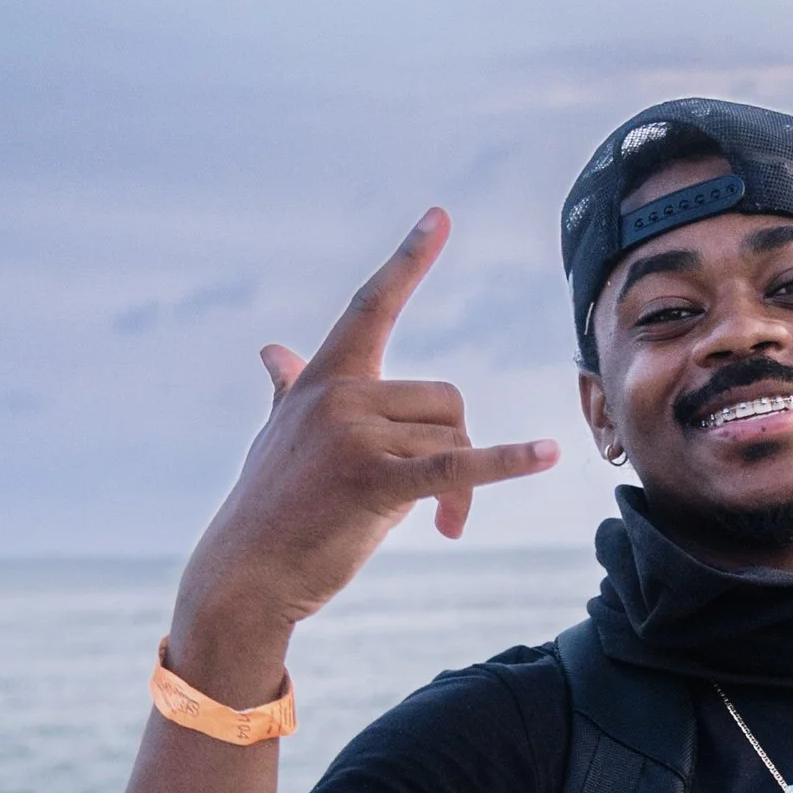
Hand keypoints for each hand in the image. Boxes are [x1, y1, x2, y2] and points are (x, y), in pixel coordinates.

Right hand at [168, 212, 557, 697]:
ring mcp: (353, 435)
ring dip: (463, 492)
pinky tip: (548, 454)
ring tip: (444, 527)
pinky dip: (506, 463)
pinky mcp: (372, 482)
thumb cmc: (270, 508)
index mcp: (324, 378)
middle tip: (447, 511)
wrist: (245, 575)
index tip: (440, 216)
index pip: (371, 305)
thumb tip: (271, 348)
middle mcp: (338, 395)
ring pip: (452, 438)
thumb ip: (288, 389)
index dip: (408, 260)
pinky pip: (456, 466)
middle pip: (446, 399)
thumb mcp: (279, 435)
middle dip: (459, 450)